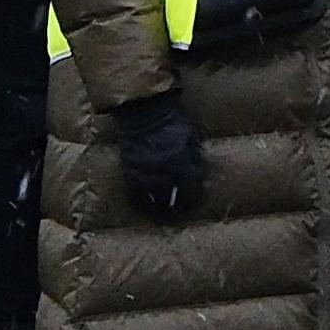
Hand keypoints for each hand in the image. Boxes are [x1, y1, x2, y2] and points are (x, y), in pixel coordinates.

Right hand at [112, 92, 208, 222]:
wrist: (144, 112)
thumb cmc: (172, 122)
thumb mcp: (191, 137)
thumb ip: (195, 158)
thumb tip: (200, 177)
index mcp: (181, 162)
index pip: (191, 191)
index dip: (193, 200)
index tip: (194, 204)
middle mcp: (163, 171)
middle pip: (170, 200)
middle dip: (175, 210)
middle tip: (178, 215)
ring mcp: (144, 173)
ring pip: (151, 201)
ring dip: (157, 211)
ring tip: (161, 217)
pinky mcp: (129, 171)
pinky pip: (133, 194)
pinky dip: (138, 204)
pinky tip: (143, 208)